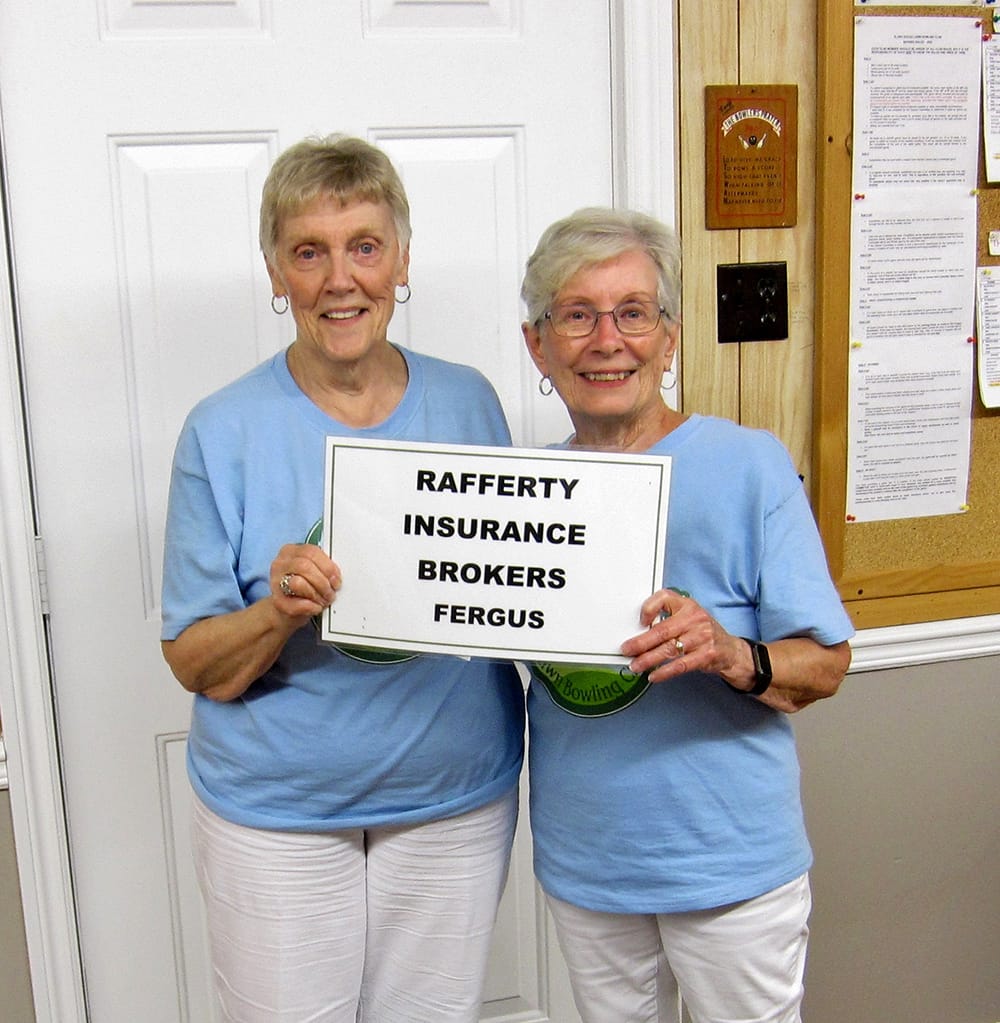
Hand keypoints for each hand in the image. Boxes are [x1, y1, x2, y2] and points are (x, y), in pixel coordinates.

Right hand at [270, 543, 340, 618]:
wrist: (287, 608)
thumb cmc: (304, 587)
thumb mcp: (314, 571)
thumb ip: (322, 567)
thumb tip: (335, 575)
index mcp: (291, 551)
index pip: (311, 552)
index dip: (328, 567)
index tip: (336, 579)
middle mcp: (280, 564)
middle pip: (304, 566)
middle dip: (323, 582)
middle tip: (331, 593)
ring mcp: (275, 582)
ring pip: (298, 583)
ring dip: (316, 594)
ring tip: (322, 600)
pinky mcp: (277, 602)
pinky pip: (297, 604)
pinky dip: (311, 607)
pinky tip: (315, 607)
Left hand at [620, 588, 745, 684]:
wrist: (730, 650)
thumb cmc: (701, 631)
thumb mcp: (688, 616)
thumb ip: (667, 617)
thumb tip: (639, 631)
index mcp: (687, 604)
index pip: (664, 597)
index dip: (649, 608)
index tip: (639, 621)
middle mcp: (695, 618)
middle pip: (662, 630)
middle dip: (641, 642)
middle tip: (627, 650)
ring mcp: (702, 636)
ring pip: (669, 649)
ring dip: (648, 659)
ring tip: (635, 666)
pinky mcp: (706, 654)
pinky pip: (681, 665)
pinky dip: (664, 672)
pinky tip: (653, 676)